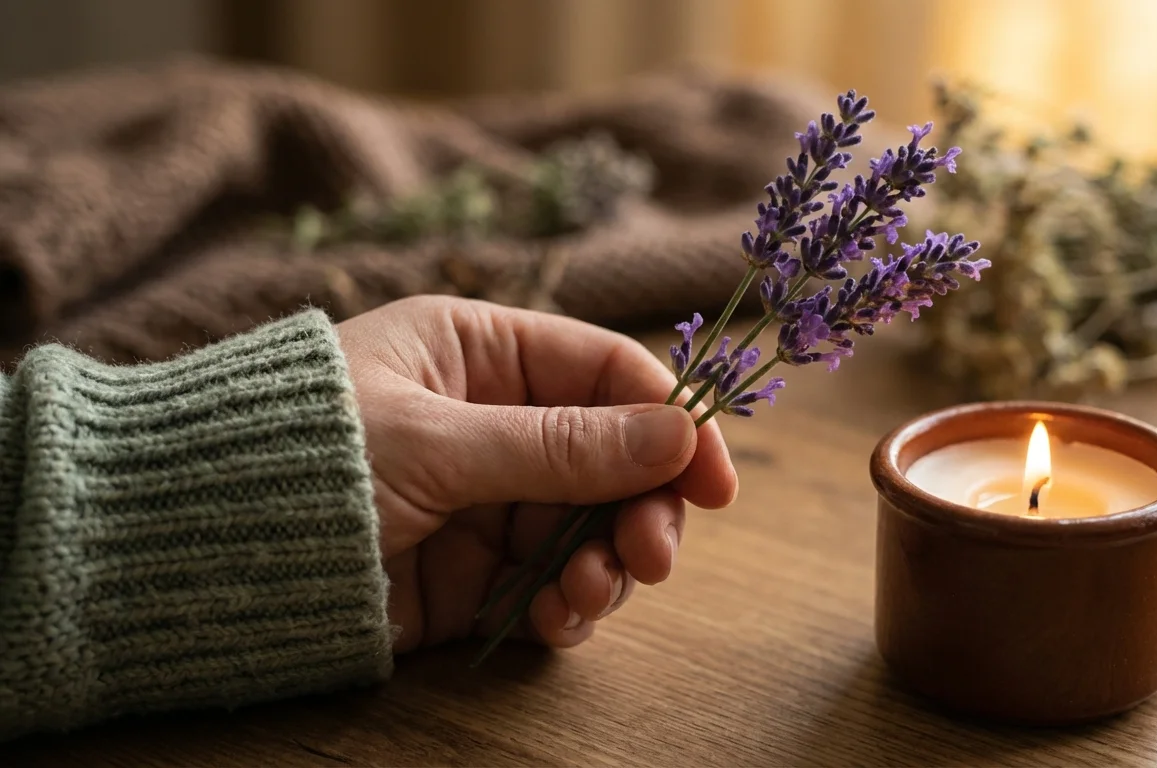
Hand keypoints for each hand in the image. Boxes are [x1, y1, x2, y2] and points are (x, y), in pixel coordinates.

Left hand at [336, 296, 736, 653]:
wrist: (193, 548)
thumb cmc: (306, 455)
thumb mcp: (437, 440)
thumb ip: (560, 444)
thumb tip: (677, 434)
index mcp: (483, 353)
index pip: (607, 373)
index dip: (671, 421)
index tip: (714, 482)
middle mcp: (496, 423)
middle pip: (615, 461)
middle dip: (643, 509)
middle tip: (653, 556)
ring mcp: (487, 502)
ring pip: (591, 530)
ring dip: (607, 565)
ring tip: (588, 595)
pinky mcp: (471, 575)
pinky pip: (549, 587)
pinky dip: (566, 607)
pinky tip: (555, 619)